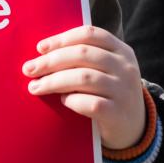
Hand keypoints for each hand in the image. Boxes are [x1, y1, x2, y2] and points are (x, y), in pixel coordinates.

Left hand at [23, 26, 144, 149]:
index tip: (40, 48)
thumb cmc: (109, 93)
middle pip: (82, 54)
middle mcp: (126, 67)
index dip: (62, 38)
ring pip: (83, 78)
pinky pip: (90, 103)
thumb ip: (85, 59)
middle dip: (51, 61)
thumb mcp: (107, 70)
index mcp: (122, 50)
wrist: (134, 128)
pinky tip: (63, 101)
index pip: (90, 34)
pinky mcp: (118, 114)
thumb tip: (42, 53)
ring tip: (36, 87)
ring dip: (54, 81)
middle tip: (29, 69)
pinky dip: (71, 100)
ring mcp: (124, 91)